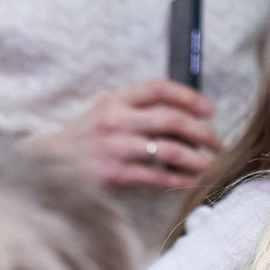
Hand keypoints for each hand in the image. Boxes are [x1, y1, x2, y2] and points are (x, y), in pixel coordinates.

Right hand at [31, 78, 220, 190]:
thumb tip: (184, 113)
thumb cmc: (87, 138)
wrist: (51, 164)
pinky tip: (194, 181)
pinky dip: (181, 180)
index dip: (189, 96)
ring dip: (198, 159)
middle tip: (218, 143)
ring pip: (170, 150)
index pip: (158, 88)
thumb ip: (138, 109)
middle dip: (203, 132)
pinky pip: (158, 177)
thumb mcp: (106, 112)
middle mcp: (116, 120)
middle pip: (171, 119)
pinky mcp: (116, 173)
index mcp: (115, 100)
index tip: (209, 109)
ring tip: (212, 165)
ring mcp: (116, 147)